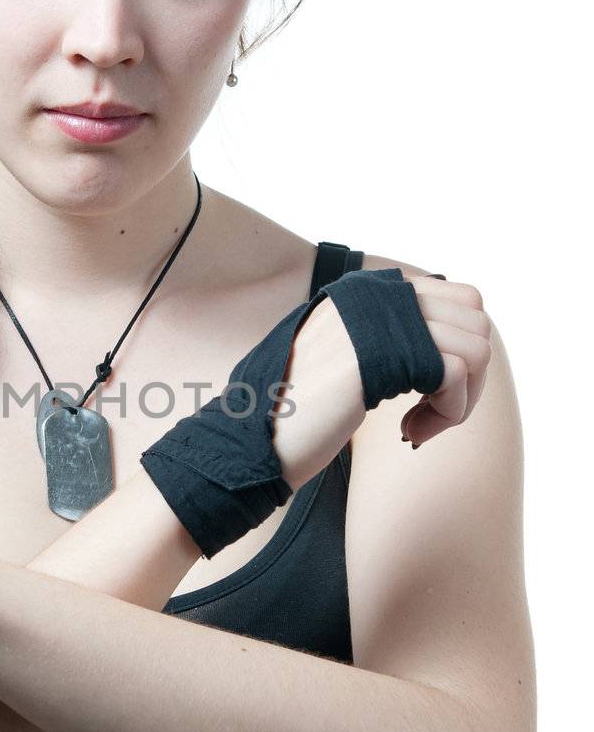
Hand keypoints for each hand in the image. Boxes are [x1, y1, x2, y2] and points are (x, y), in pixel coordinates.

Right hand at [273, 273, 491, 487]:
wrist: (255, 441)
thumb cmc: (298, 410)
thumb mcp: (348, 357)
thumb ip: (392, 336)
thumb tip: (462, 344)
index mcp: (368, 290)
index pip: (462, 299)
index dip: (461, 352)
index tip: (429, 394)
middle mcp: (375, 293)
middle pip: (476, 320)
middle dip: (470, 378)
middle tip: (431, 415)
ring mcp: (376, 320)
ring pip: (476, 347)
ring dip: (460, 400)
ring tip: (418, 426)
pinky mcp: (379, 356)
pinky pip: (456, 373)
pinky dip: (447, 413)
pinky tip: (408, 433)